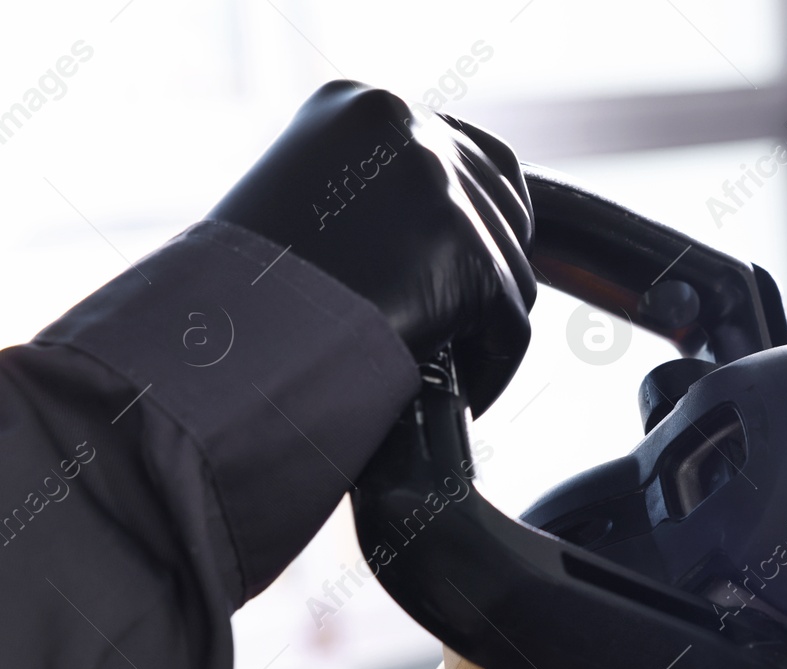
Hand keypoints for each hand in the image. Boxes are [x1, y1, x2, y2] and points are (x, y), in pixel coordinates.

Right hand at [208, 80, 535, 414]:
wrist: (222, 338)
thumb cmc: (239, 292)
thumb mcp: (304, 201)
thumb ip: (373, 194)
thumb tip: (437, 231)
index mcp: (366, 108)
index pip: (473, 153)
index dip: (480, 219)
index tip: (470, 267)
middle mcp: (412, 130)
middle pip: (505, 208)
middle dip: (488, 270)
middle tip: (463, 325)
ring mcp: (447, 191)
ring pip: (512, 271)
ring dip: (485, 324)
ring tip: (448, 363)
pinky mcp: (471, 257)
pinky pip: (511, 326)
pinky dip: (492, 365)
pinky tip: (457, 390)